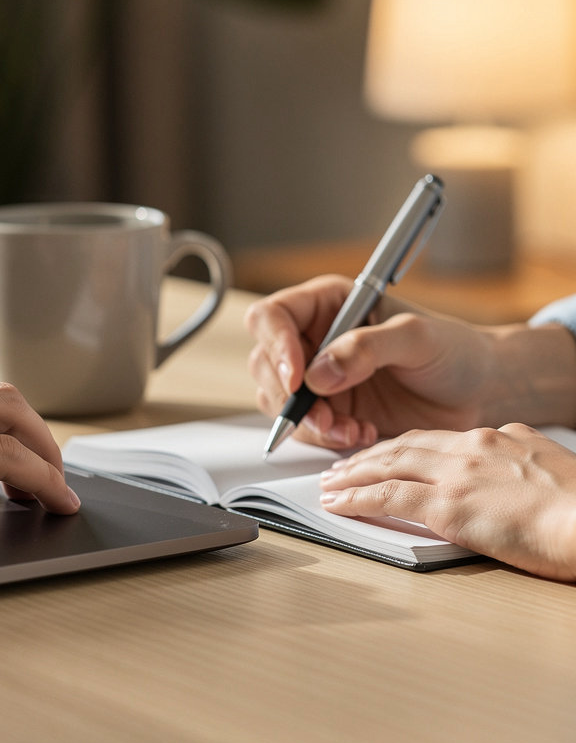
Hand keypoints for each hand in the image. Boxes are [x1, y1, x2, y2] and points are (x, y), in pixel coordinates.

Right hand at [244, 275, 575, 448]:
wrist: (478, 393)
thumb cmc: (455, 351)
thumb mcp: (418, 338)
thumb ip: (367, 348)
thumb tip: (319, 372)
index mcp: (328, 305)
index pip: (273, 316)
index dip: (276, 345)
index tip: (298, 376)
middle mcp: (313, 339)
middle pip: (264, 363)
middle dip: (290, 396)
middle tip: (324, 416)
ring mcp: (316, 378)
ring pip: (277, 400)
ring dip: (307, 422)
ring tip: (348, 429)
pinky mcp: (327, 411)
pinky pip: (303, 429)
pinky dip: (324, 438)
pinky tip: (358, 433)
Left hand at [319, 424, 575, 579]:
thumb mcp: (552, 466)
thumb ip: (518, 460)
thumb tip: (504, 467)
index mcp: (499, 436)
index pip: (434, 438)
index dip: (400, 447)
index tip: (379, 454)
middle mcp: (472, 446)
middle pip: (403, 445)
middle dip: (366, 456)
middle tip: (340, 467)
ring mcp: (456, 474)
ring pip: (387, 465)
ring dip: (351, 474)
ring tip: (329, 484)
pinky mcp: (447, 505)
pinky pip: (386, 497)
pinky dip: (354, 498)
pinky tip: (336, 504)